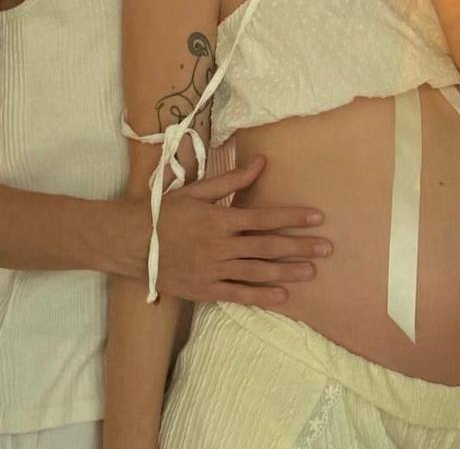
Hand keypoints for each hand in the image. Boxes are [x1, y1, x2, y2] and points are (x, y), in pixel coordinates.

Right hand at [155, 156, 332, 305]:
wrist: (131, 242)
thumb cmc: (165, 211)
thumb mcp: (197, 190)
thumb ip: (231, 180)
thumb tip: (261, 162)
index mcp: (220, 218)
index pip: (264, 217)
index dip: (292, 217)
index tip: (317, 217)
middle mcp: (221, 245)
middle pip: (268, 246)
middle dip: (300, 247)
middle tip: (327, 248)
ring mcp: (214, 269)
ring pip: (258, 272)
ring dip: (287, 271)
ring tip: (311, 271)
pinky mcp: (205, 289)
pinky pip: (238, 293)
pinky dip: (261, 296)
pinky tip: (282, 296)